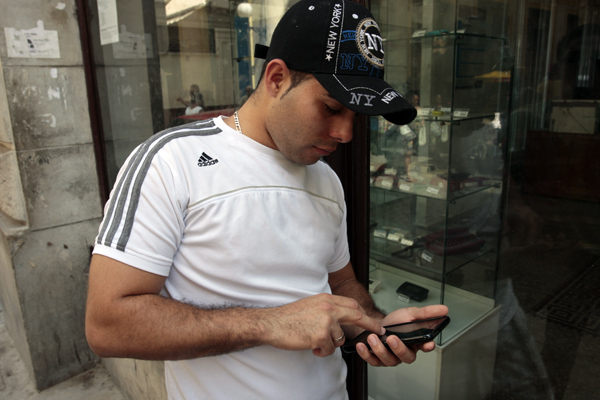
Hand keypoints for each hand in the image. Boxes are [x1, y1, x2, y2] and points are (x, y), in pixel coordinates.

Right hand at [262, 293, 384, 357]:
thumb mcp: (311, 304)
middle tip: (378, 331)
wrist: (272, 324)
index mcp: (326, 299)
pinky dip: (322, 351)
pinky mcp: (321, 336)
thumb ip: (327, 308)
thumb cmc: (288, 316)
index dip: (364, 313)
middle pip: (357, 316)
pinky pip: (330, 349)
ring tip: (316, 341)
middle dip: (370, 324)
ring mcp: (326, 322)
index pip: (352, 305)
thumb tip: (341, 317)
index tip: (373, 319)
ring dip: (331, 343)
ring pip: (341, 338)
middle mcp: (329, 308)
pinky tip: (312, 346)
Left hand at [355, 305, 447, 366]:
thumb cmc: (395, 322)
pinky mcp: (378, 360)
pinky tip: (362, 345)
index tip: (427, 343)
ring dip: (380, 350)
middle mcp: (405, 352)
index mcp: (416, 342)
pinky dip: (366, 354)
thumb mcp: (411, 313)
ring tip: (373, 338)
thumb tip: (444, 309)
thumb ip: (426, 313)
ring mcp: (391, 358)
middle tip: (392, 338)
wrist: (376, 324)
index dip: (427, 346)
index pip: (425, 347)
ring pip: (389, 361)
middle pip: (406, 357)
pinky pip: (373, 361)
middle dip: (399, 349)